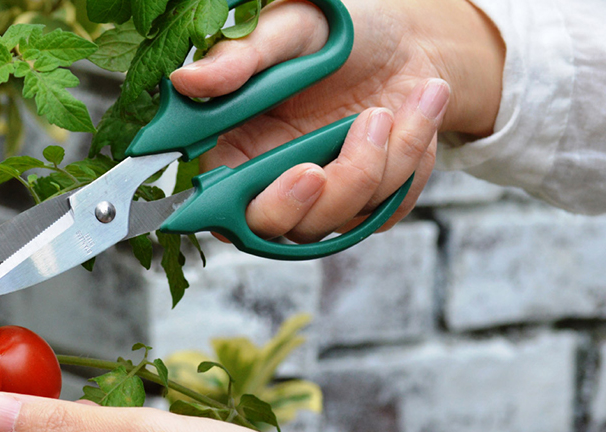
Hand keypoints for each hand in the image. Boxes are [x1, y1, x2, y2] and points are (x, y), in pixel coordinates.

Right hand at [169, 0, 505, 238]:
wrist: (408, 42)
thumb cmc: (340, 35)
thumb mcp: (290, 31)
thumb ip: (241, 60)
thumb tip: (187, 81)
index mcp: (235, 146)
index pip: (217, 202)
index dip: (239, 207)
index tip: (298, 175)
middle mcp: (272, 181)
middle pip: (276, 227)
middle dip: (315, 196)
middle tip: (328, 161)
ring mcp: (322, 199)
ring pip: (339, 215)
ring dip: (377, 159)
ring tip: (388, 106)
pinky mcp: (368, 205)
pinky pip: (387, 204)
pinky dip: (409, 152)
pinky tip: (417, 107)